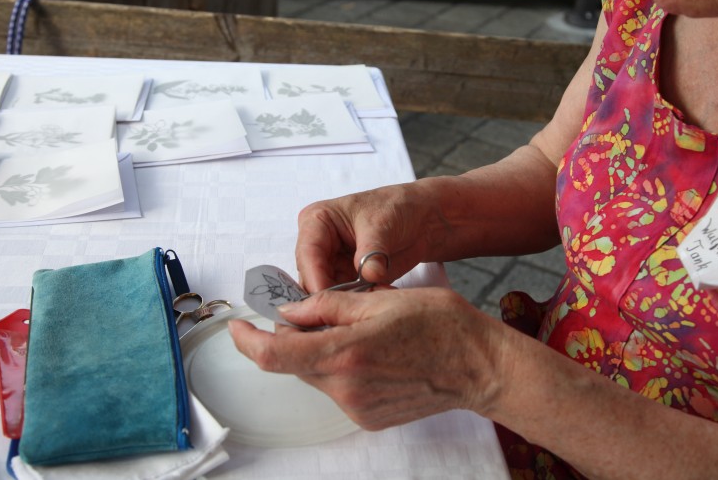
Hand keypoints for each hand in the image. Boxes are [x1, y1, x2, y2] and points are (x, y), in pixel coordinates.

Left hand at [228, 287, 504, 429]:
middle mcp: (345, 388)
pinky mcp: (368, 418)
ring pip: (317, 375)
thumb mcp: (382, 299)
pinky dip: (342, 369)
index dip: (247, 340)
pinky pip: (338, 390)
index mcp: (345, 352)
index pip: (274, 354)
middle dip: (296, 337)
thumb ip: (329, 305)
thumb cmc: (441, 324)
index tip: (238, 325)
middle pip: (296, 363)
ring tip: (361, 330)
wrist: (479, 367)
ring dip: (322, 352)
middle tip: (316, 312)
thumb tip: (290, 312)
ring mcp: (356, 408)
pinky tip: (374, 354)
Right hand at [294, 182, 450, 291]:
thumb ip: (373, 251)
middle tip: (345, 310)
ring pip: (326, 292)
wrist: (422, 219)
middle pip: (311, 277)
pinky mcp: (348, 280)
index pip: (307, 253)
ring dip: (345, 301)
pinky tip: (374, 304)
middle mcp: (320, 244)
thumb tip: (369, 275)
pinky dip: (358, 304)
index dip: (315, 277)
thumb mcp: (382, 224)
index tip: (326, 298)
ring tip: (365, 305)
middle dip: (328, 294)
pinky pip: (346, 298)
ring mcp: (333, 264)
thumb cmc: (396, 207)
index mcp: (317, 220)